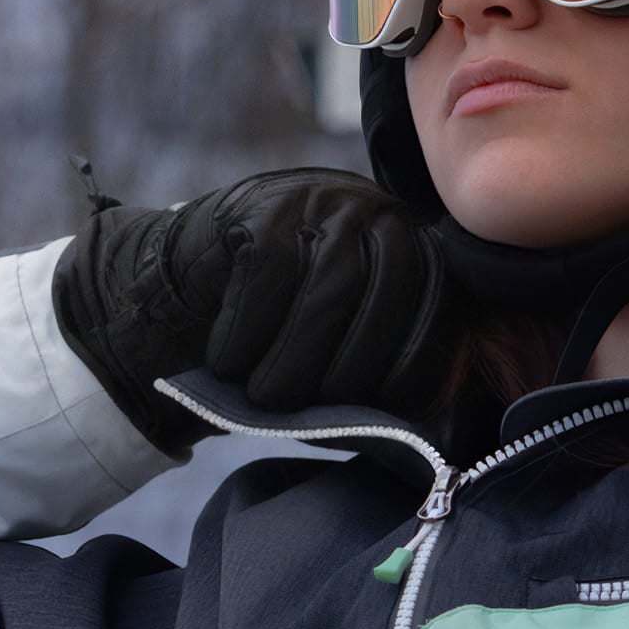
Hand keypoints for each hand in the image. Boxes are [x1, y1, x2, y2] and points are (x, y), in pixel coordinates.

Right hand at [52, 168, 455, 451]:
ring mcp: (322, 199)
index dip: (415, 361)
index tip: (385, 411)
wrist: (191, 294)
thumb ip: (382, 376)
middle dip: (347, 367)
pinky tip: (227, 359)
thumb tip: (415, 429)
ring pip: (329, 282)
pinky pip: (269, 267)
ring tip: (264, 396)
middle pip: (386, 290)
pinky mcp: (265, 202)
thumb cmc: (278, 343)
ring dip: (294, 355)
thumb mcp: (341, 355)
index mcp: (413, 251)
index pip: (436, 302)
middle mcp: (378, 213)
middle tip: (302, 408)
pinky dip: (248, 327)